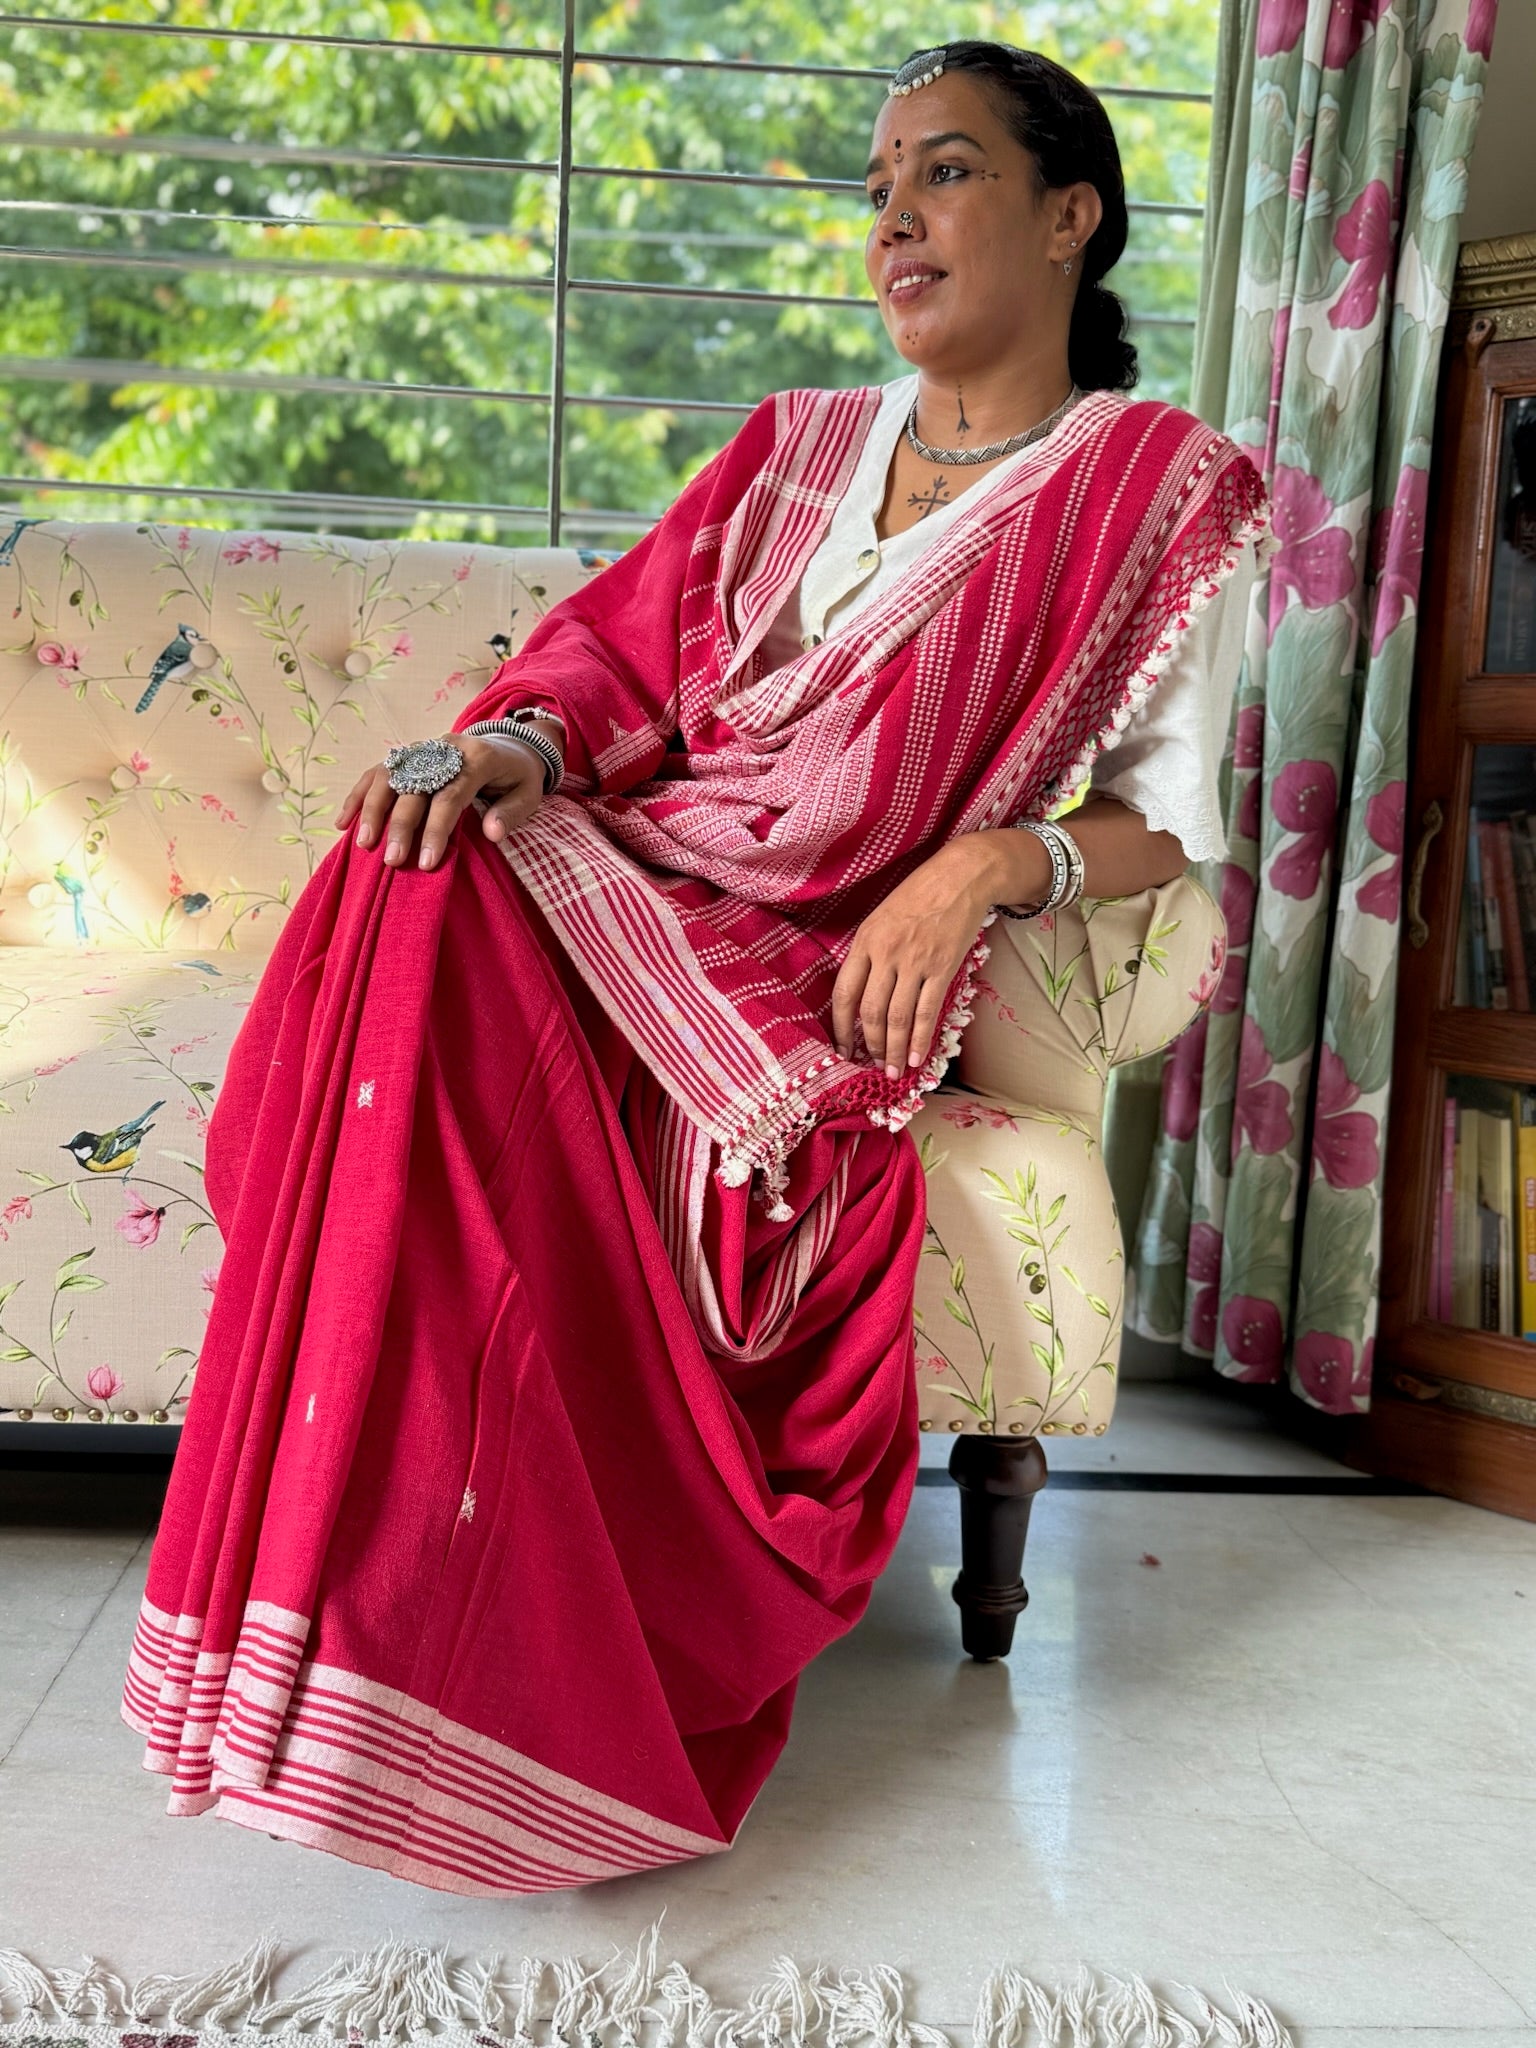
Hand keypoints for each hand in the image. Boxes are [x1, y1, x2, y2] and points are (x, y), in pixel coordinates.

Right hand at [334, 732, 549, 870]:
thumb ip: (511, 813)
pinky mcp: (409, 754)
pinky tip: (344, 822)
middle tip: (391, 860)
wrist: (511, 744)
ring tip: (364, 844)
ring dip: (373, 810)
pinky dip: (359, 796)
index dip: (436, 830)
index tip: (425, 863)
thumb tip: (491, 833)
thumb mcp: (529, 795)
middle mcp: (445, 748)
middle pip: (415, 786)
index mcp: (477, 758)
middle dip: (401, 825)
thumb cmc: (518, 777)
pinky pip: (378, 772)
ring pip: (390, 775)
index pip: (451, 796)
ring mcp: (423, 748)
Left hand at [831, 840, 1010, 1078]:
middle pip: (871, 1012)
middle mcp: (886, 954)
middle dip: (870, 1046)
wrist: (959, 877)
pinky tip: (915, 1058)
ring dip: (893, 1050)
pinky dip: (920, 1039)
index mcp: (864, 942)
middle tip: (871, 1066)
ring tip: (892, 1071)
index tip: (841, 1049)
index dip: (841, 1027)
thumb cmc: (918, 895)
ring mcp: (915, 963)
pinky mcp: (942, 969)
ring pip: (898, 1018)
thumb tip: (860, 993)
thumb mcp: (880, 918)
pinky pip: (927, 1012)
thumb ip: (868, 953)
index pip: (844, 994)